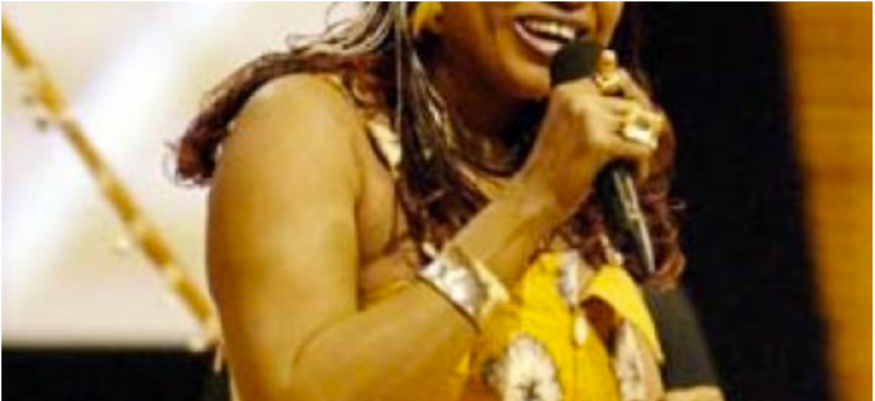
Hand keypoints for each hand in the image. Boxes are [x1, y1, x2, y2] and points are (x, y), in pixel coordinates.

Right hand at [510, 71, 661, 222]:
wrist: (534, 197)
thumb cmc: (553, 167)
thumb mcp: (566, 127)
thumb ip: (593, 110)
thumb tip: (641, 105)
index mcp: (566, 90)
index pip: (617, 80)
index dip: (632, 102)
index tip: (633, 125)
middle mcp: (576, 98)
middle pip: (632, 105)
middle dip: (639, 130)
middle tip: (634, 152)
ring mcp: (587, 119)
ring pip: (640, 125)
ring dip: (642, 147)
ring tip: (631, 166)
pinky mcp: (598, 143)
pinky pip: (641, 147)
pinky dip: (641, 165)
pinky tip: (633, 176)